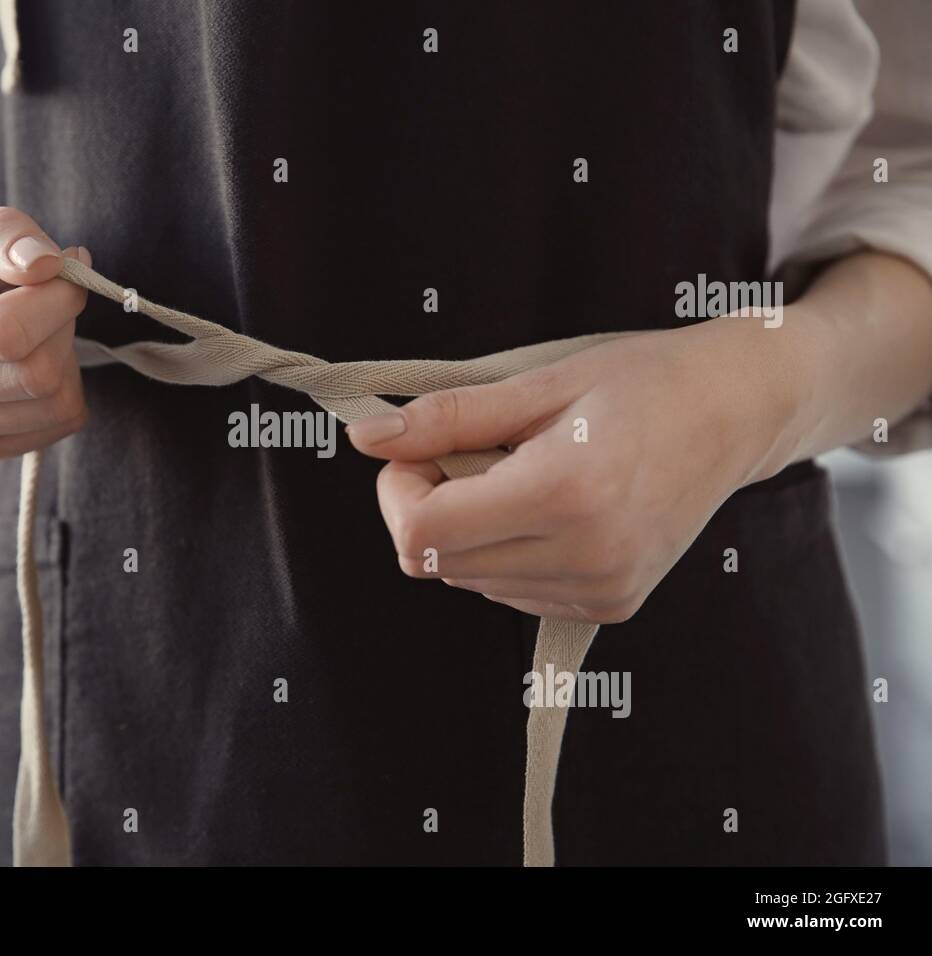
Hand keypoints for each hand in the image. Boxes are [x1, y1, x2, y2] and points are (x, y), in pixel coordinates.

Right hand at [0, 197, 89, 459]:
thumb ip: (4, 232)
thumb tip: (44, 265)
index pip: (6, 333)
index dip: (58, 298)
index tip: (66, 268)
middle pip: (36, 375)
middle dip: (64, 327)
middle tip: (52, 297)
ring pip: (54, 406)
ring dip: (66, 360)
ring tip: (37, 329)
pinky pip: (56, 428)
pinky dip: (63, 390)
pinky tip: (32, 360)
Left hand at [346, 316, 803, 623]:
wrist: (737, 411)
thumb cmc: (641, 381)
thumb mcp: (537, 383)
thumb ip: (447, 417)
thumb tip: (366, 439)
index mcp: (563, 495)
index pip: (422, 532)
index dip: (397, 490)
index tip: (418, 449)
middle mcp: (585, 557)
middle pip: (438, 562)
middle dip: (430, 505)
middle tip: (473, 452)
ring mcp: (601, 589)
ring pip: (471, 581)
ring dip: (470, 530)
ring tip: (523, 474)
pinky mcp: (610, 606)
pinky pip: (512, 593)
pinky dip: (506, 552)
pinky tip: (548, 508)